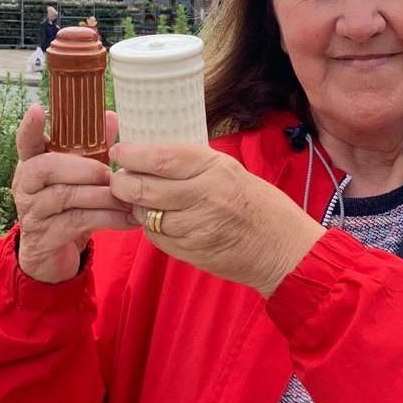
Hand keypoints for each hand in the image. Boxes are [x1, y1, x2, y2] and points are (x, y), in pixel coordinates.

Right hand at [12, 104, 133, 283]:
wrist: (52, 255)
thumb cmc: (68, 207)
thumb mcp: (79, 177)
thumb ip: (93, 148)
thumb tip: (110, 116)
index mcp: (32, 164)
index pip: (25, 142)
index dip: (29, 127)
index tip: (37, 109)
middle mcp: (25, 186)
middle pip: (46, 168)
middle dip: (83, 167)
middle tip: (109, 174)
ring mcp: (32, 212)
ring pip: (64, 196)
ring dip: (101, 196)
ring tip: (127, 198)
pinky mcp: (45, 236)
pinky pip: (77, 222)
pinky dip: (107, 219)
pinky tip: (128, 219)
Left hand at [110, 144, 325, 296]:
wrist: (283, 248)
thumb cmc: (258, 204)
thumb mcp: (229, 170)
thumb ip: (192, 163)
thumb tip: (149, 151)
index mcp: (215, 168)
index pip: (161, 157)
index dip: (133, 154)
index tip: (120, 150)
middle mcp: (205, 196)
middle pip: (144, 187)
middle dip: (122, 182)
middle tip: (119, 178)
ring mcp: (196, 227)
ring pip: (146, 214)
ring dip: (136, 206)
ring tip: (140, 198)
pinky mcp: (191, 252)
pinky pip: (156, 237)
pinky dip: (151, 227)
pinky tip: (159, 220)